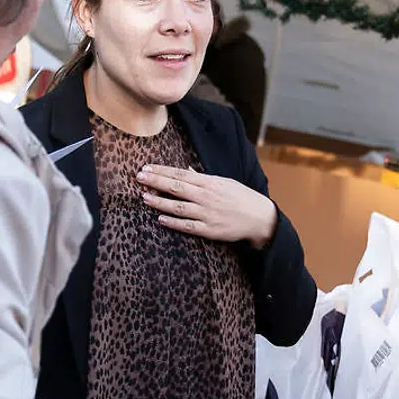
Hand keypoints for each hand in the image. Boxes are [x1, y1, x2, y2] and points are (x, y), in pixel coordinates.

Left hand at [137, 166, 277, 247]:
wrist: (260, 218)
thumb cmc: (241, 198)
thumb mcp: (224, 182)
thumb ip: (203, 178)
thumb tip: (187, 171)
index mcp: (210, 182)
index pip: (181, 173)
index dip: (162, 170)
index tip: (146, 168)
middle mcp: (207, 197)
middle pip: (177, 187)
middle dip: (156, 182)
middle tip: (139, 177)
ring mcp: (208, 214)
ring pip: (179, 207)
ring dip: (160, 202)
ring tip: (145, 197)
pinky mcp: (210, 230)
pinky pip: (188, 226)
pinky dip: (173, 222)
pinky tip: (160, 218)